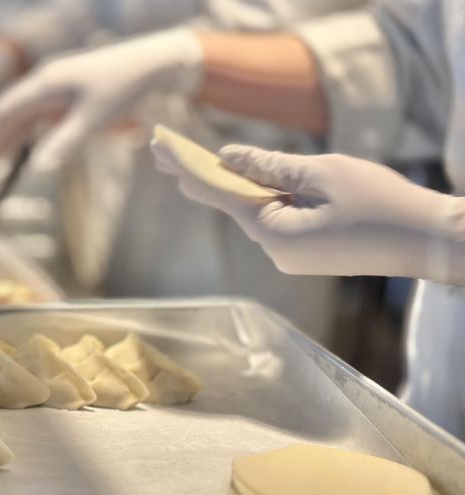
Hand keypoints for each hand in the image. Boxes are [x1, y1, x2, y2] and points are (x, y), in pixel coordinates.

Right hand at [0, 28, 203, 170]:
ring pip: (26, 113)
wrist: (150, 64)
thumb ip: (65, 144)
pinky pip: (42, 112)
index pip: (6, 110)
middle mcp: (47, 81)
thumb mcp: (93, 120)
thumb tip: (39, 170)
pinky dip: (31, 130)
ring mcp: (58, 85)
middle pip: (11, 111)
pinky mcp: (71, 91)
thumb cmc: (122, 89)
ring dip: (11, 135)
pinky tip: (26, 144)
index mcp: (46, 83)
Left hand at [152, 139, 464, 282]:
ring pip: (254, 211)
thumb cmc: (381, 203)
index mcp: (275, 233)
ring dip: (230, 186)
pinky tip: (240, 181)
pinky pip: (274, 219)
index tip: (159, 150)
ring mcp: (289, 255)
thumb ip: (271, 168)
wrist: (425, 240)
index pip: (221, 195)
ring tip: (188, 164)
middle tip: (159, 151)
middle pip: (231, 205)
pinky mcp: (304, 252)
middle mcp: (275, 250)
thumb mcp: (323, 174)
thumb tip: (228, 159)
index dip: (188, 168)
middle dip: (197, 176)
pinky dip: (259, 198)